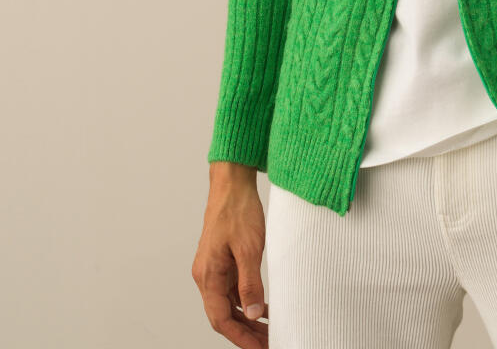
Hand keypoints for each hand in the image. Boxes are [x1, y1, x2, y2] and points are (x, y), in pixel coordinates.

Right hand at [192, 167, 268, 347]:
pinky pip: (233, 291)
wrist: (232, 184)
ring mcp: (214, 269)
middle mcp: (207, 275)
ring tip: (269, 332)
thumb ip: (250, 283)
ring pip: (229, 305)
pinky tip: (264, 308)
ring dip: (248, 320)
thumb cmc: (237, 210)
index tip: (260, 348)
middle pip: (224, 316)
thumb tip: (252, 313)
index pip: (221, 319)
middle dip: (246, 334)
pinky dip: (247, 302)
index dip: (240, 338)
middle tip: (269, 344)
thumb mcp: (248, 248)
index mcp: (208, 275)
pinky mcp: (222, 262)